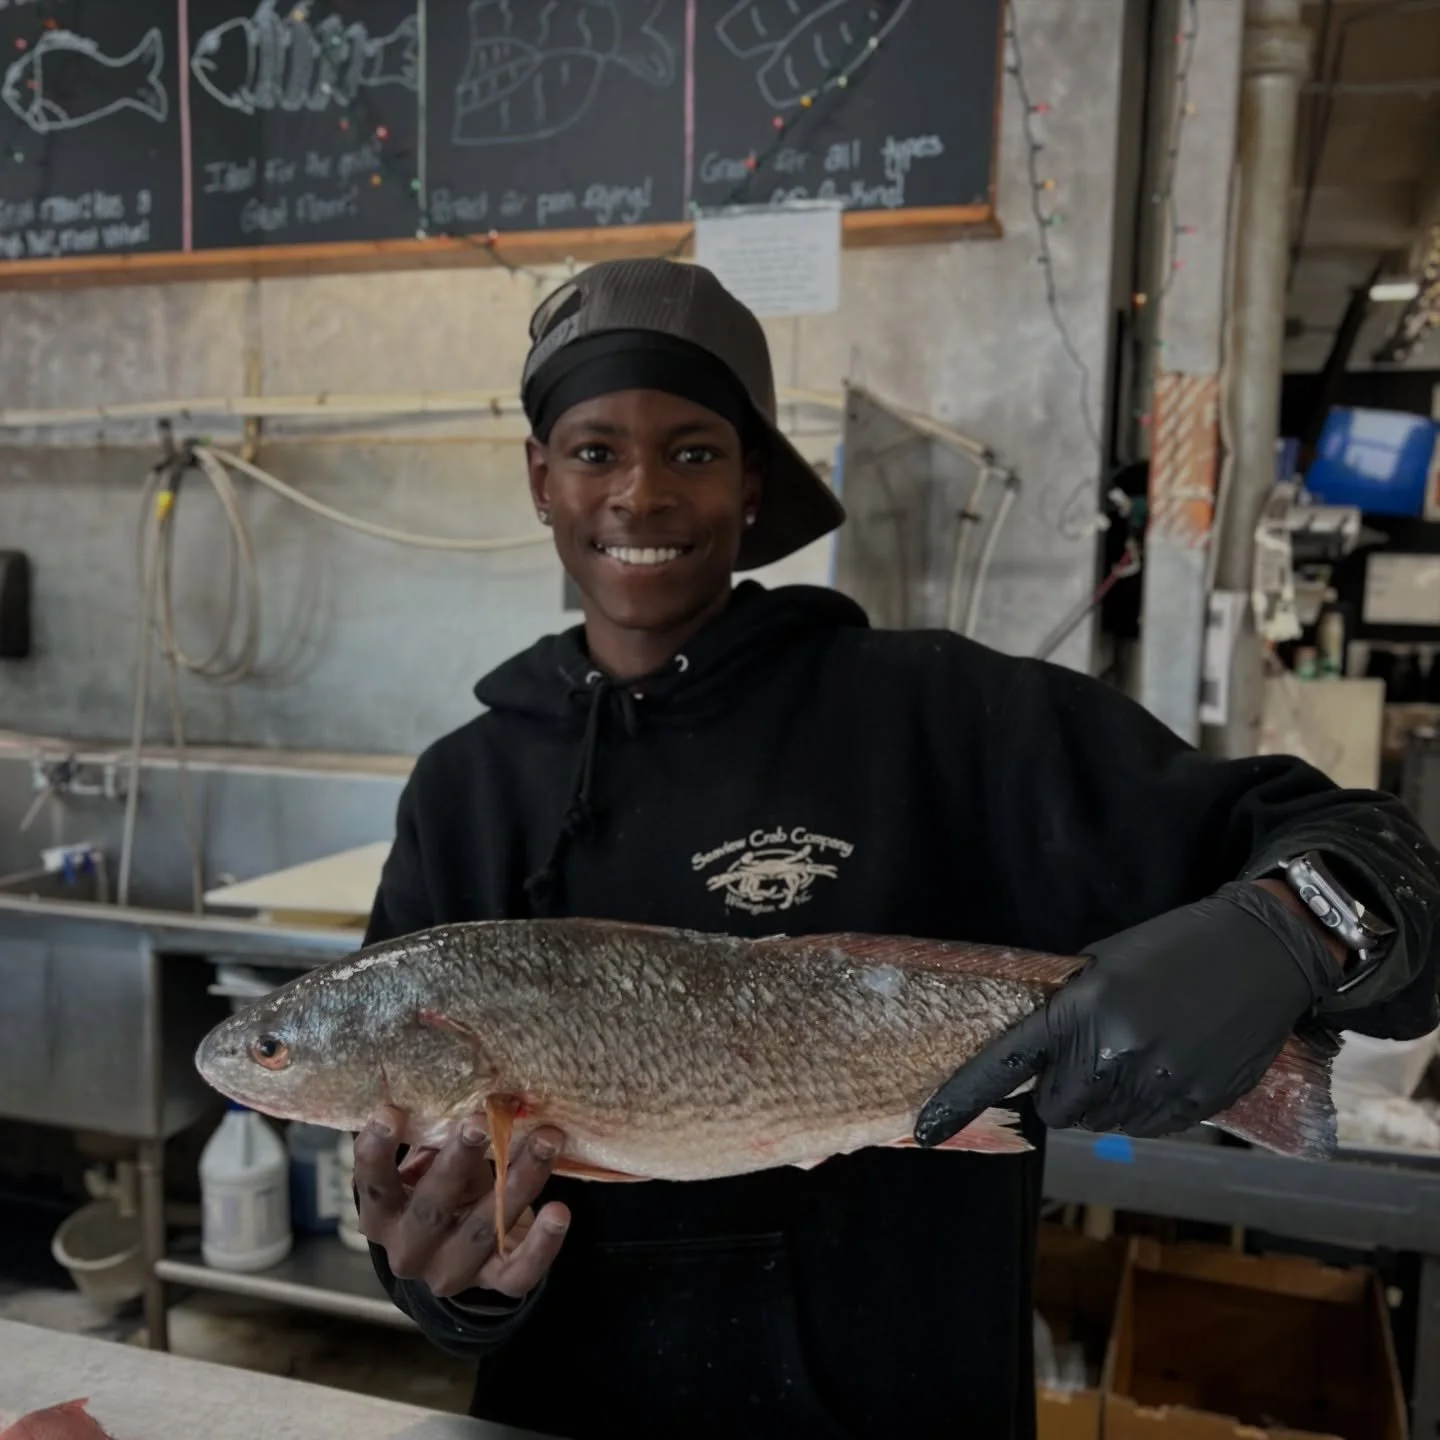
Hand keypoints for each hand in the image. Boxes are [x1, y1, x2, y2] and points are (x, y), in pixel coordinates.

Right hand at [354, 1106, 570, 1300]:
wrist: (458, 1252)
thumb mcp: (427, 1166)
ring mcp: (450, 1272)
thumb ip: (435, 1139)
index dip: (378, 1151)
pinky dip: (542, 1244)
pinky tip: (558, 1211)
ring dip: (519, 1182)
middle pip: (432, 1209)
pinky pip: (517, 1273)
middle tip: (482, 1121)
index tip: (390, 1113)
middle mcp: (410, 1251)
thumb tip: (465, 1092)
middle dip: (458, 1161)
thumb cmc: (440, 1188)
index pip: (372, 1186)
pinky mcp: (492, 1283)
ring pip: (483, 1231)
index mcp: (383, 1217)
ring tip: (546, 1141)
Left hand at [914, 881, 1335, 1145]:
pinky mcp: (1198, 1103)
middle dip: (1061, 1091)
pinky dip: (1144, 1110)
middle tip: (1088, 1057)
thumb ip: (1067, 1010)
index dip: (962, 1097)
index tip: (925, 1126)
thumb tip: (1035, 1056)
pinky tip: (1166, 1067)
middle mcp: (1115, 1050)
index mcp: (1082, 1007)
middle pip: (1057, 1109)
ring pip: (1102, 1124)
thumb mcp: (1105, 962)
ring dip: (1105, 1103)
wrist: (1261, 951)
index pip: (1007, 1060)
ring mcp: (1160, 1081)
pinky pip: (1146, 1129)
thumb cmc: (1173, 948)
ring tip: (1136, 1055)